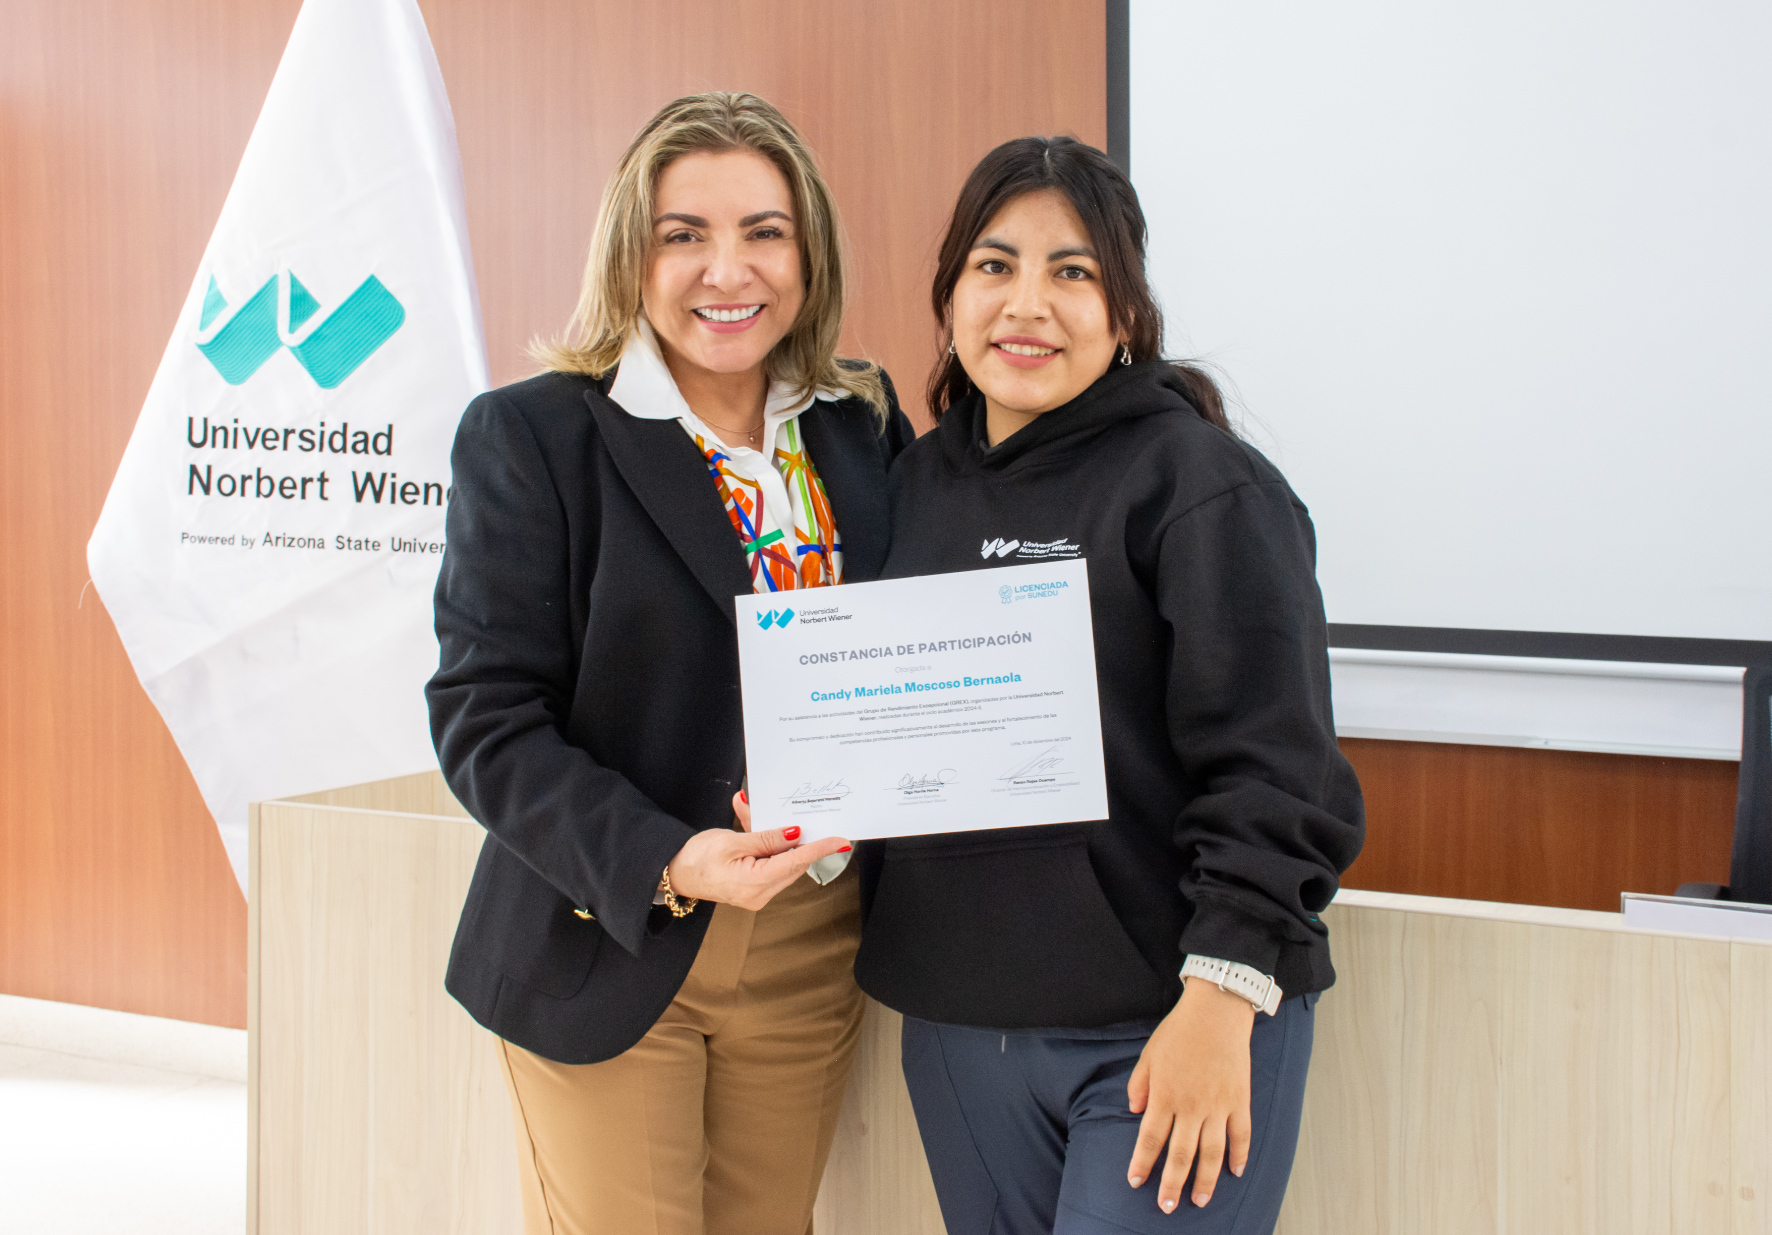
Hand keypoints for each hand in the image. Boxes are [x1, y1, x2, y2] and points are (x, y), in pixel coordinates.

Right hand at [664, 791, 849, 911]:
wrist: (673, 874)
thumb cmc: (695, 858)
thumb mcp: (730, 842)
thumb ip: (765, 838)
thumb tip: (794, 833)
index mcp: (754, 884)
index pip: (796, 862)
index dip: (820, 848)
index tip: (840, 840)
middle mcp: (760, 894)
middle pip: (792, 862)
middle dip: (795, 837)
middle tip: (795, 813)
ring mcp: (757, 893)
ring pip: (783, 862)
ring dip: (779, 840)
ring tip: (757, 817)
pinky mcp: (754, 888)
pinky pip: (772, 865)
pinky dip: (770, 847)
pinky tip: (756, 828)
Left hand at [1126, 978, 1256, 1211]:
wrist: (1216, 1011)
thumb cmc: (1179, 1031)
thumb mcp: (1149, 1054)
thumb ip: (1139, 1084)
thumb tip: (1134, 1111)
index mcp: (1165, 1095)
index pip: (1151, 1138)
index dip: (1142, 1163)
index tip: (1136, 1182)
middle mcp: (1191, 1106)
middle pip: (1181, 1155)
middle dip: (1171, 1184)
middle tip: (1167, 1207)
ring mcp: (1218, 1106)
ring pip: (1212, 1153)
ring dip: (1206, 1180)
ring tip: (1199, 1200)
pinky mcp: (1240, 1101)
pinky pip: (1241, 1136)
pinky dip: (1239, 1156)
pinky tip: (1235, 1172)